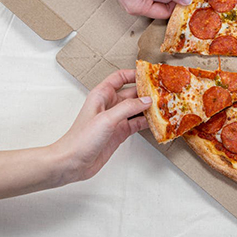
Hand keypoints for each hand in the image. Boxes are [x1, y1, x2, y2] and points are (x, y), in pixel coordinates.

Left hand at [51, 69, 151, 183]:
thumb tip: (146, 100)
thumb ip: (128, 108)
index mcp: (102, 95)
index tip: (149, 74)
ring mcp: (115, 119)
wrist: (72, 162)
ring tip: (164, 105)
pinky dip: (147, 122)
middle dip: (146, 91)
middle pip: (132, 93)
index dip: (134, 74)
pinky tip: (156, 121)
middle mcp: (109, 105)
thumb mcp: (106, 119)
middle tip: (162, 91)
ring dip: (149, 107)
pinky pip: (137, 123)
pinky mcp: (119, 132)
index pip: (120, 77)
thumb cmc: (81, 138)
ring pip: (136, 109)